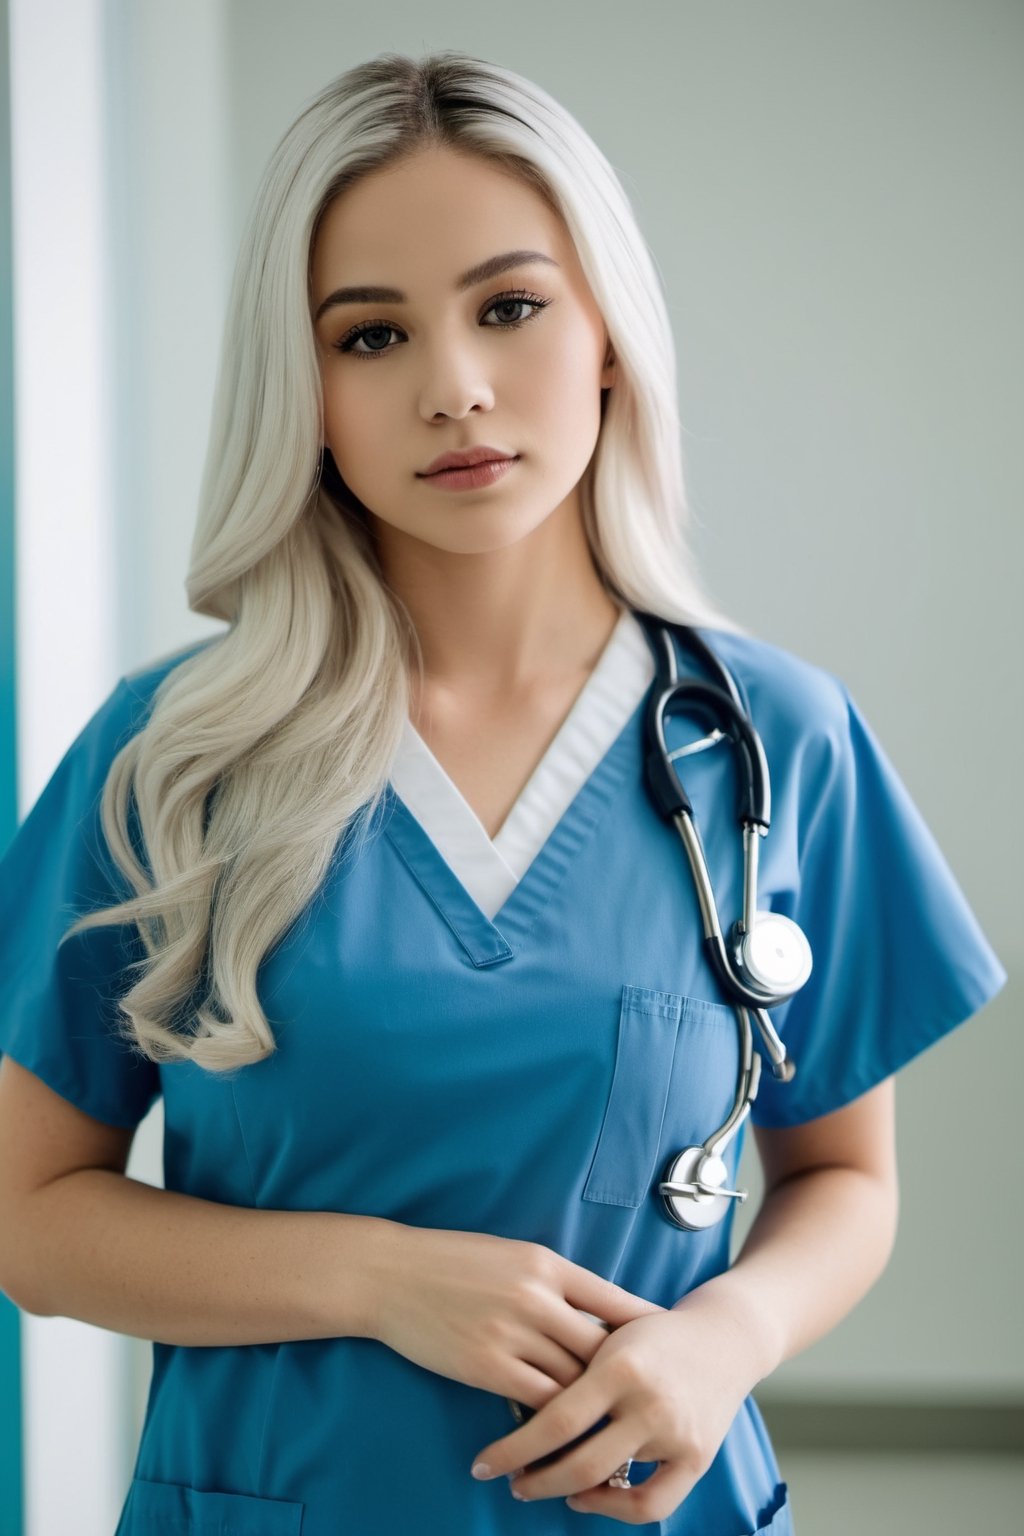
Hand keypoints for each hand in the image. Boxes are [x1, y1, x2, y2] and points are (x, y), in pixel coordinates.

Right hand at [368, 1225, 663, 1407]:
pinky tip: (564, 1434)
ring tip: (616, 1426)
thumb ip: (553, 1282)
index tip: (670, 1348)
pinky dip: (556, 1421)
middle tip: (651, 1398)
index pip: (615, 1301)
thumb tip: (594, 1314)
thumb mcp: (511, 1256)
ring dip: (593, 1405)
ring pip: (575, 1380)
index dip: (646, 1329)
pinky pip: (539, 1402)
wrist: (390, 1274)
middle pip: (603, 1348)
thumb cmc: (451, 1262)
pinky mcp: (487, 1367)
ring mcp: (514, 1334)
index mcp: (548, 1264)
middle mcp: (539, 1297)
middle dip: (628, 1376)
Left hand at [469, 1287, 761, 1524]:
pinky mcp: (697, 1458)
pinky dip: (614, 1508)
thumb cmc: (652, 1332)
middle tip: (510, 1481)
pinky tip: (587, 1497)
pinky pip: (651, 1504)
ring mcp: (676, 1433)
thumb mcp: (608, 1330)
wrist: (724, 1338)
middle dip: (534, 1480)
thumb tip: (511, 1396)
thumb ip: (569, 1363)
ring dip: (566, 1490)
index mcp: (620, 1365)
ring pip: (609, 1480)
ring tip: (540, 1484)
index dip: (513, 1450)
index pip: (555, 1421)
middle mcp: (649, 1402)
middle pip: (578, 1462)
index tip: (484, 1464)